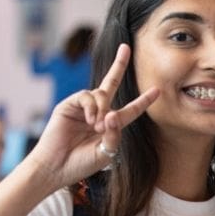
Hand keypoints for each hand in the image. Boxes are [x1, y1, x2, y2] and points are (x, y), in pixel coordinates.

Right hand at [22, 44, 158, 188]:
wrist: (57, 167)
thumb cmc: (81, 164)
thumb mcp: (106, 152)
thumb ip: (115, 134)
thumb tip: (112, 114)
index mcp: (110, 125)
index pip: (130, 110)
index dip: (143, 101)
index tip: (157, 90)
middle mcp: (98, 113)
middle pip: (110, 83)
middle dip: (119, 65)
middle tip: (126, 47)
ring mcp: (83, 108)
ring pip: (100, 93)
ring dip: (103, 108)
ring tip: (97, 126)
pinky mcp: (68, 105)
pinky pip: (86, 96)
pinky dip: (92, 106)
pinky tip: (90, 120)